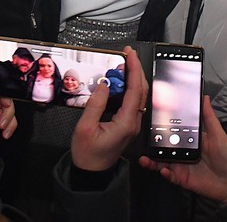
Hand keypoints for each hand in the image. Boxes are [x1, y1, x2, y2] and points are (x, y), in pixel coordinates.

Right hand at [71, 46, 147, 171]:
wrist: (91, 173)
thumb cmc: (88, 154)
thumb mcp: (85, 128)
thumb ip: (95, 105)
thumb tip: (103, 85)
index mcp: (126, 122)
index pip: (135, 89)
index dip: (133, 69)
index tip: (129, 54)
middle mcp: (133, 122)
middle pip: (141, 90)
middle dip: (136, 69)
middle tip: (127, 54)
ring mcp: (132, 123)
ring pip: (139, 95)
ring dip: (133, 77)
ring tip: (123, 63)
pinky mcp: (127, 124)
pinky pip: (132, 101)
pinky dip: (129, 87)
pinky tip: (120, 81)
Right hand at [139, 96, 226, 203]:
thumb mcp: (217, 134)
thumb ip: (209, 117)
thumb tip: (205, 97)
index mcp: (190, 140)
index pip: (173, 133)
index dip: (162, 129)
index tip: (152, 122)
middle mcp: (183, 152)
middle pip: (164, 148)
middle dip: (153, 145)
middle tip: (145, 141)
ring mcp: (181, 166)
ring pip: (162, 162)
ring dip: (152, 161)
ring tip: (145, 158)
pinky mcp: (182, 178)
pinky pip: (170, 176)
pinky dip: (165, 173)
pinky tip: (163, 170)